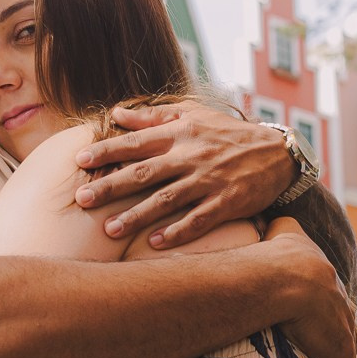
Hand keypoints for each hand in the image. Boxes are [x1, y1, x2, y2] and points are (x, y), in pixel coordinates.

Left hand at [74, 101, 294, 247]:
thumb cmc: (227, 133)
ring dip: (137, 216)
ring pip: (167, 199)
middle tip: (82, 199)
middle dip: (111, 186)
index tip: (80, 160)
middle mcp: (191, 155)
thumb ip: (153, 115)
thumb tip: (116, 113)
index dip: (106, 150)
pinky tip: (155, 244)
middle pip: (144, 172)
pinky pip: (199, 220)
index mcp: (180, 133)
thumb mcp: (193, 114)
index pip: (136, 141)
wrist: (276, 154)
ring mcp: (209, 180)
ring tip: (110, 230)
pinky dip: (177, 232)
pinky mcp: (228, 202)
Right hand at [262, 216, 356, 357]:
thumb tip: (265, 213)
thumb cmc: (279, 252)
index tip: (318, 329)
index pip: (330, 305)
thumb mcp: (283, 229)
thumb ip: (280, 223)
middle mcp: (340, 311)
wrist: (289, 277)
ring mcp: (342, 337)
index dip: (323, 318)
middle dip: (337, 353)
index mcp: (327, 285)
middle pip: (342, 337)